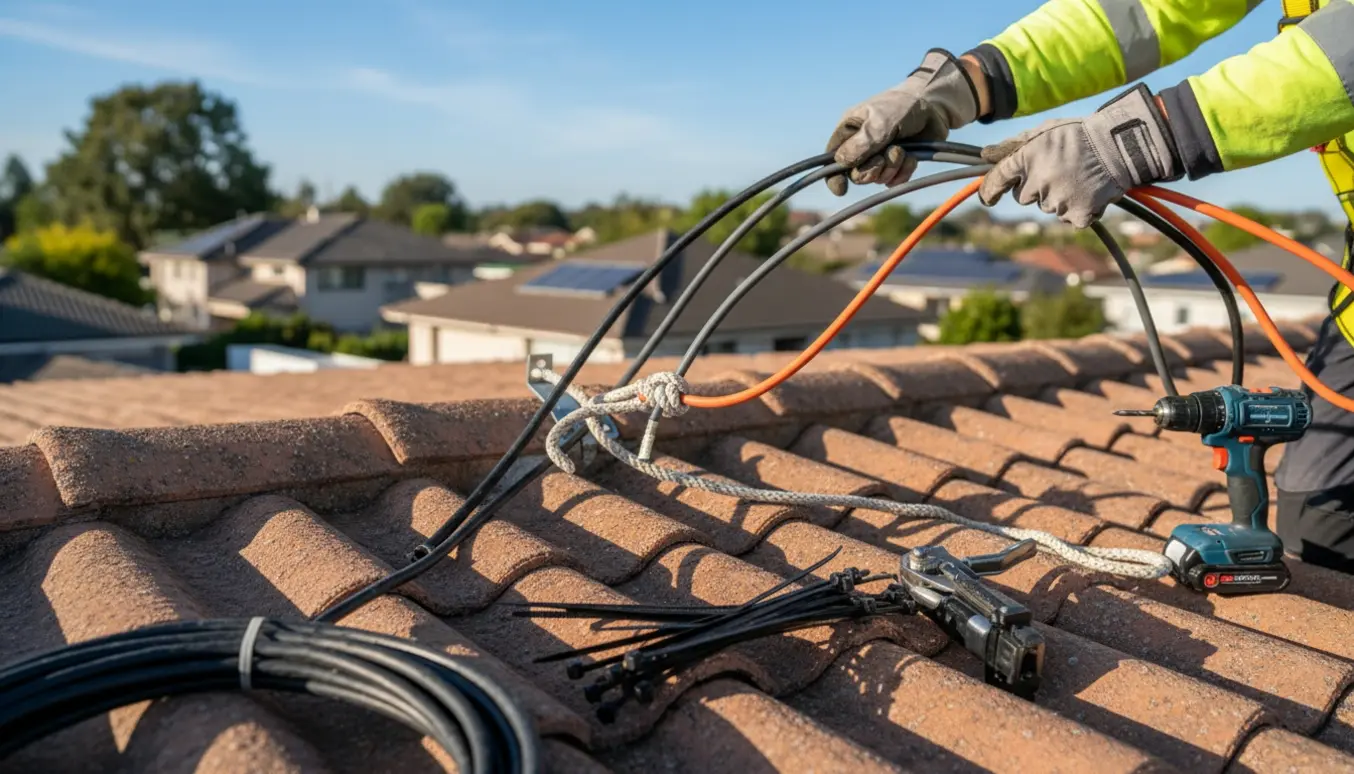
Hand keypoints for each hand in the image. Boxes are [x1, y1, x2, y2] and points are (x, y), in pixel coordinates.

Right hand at [825, 49, 982, 195]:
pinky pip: (895, 181)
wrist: (933, 106)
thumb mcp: (880, 121)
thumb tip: (841, 162)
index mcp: (849, 132)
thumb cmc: (902, 106)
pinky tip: (911, 157)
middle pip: (857, 175)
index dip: (834, 177)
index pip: (833, 159)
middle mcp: (861, 147)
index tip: (841, 189)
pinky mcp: (897, 165)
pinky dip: (904, 172)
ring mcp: (879, 157)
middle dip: (873, 169)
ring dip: (892, 168)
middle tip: (886, 156)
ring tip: (902, 150)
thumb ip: (862, 142)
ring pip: (877, 179)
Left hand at [978, 84, 1182, 227]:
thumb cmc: (1080, 135)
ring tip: (1078, 176)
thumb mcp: (1044, 132)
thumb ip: (1013, 145)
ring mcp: (1056, 202)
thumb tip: (985, 155)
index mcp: (1026, 160)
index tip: (988, 198)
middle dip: (1035, 187)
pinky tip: (1088, 190)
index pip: (998, 179)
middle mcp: (1037, 183)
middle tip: (1058, 170)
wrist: (1120, 145)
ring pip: (1047, 206)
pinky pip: (1068, 217)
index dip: (990, 190)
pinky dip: (1076, 208)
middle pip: (1023, 197)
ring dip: (1057, 196)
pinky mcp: (1076, 216)